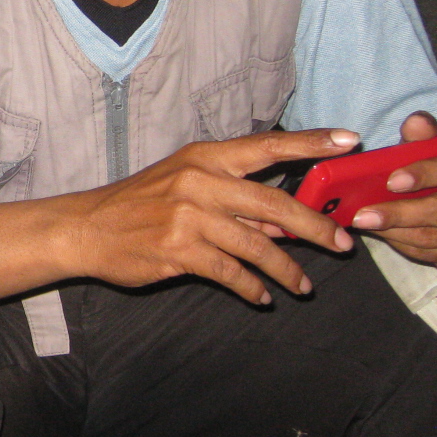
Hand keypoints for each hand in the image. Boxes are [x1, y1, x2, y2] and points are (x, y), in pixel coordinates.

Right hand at [54, 128, 359, 304]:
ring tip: (302, 286)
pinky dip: (252, 288)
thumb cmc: (138, 204)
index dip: (311, 143)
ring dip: (286, 269)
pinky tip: (261, 297)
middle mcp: (200, 182)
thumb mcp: (185, 187)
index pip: (267, 146)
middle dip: (315, 227)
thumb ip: (235, 202)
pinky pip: (231, 273)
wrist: (86, 228)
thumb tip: (284, 223)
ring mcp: (189, 217)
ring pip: (257, 245)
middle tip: (342, 245)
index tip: (350, 139)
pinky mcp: (180, 250)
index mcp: (205, 157)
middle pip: (274, 203)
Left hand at [350, 112, 436, 268]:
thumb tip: (414, 122)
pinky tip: (382, 234)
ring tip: (365, 223)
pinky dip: (405, 246)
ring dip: (395, 233)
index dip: (425, 174)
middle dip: (399, 214)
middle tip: (363, 215)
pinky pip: (435, 254)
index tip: (391, 181)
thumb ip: (426, 134)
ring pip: (436, 238)